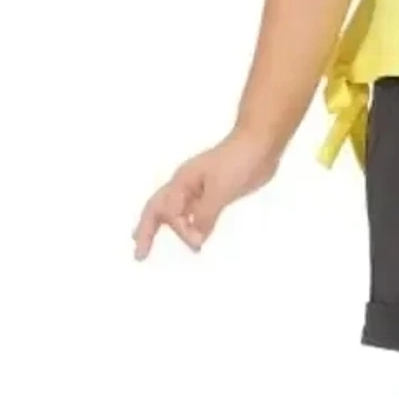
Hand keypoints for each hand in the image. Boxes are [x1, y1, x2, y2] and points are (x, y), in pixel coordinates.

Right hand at [132, 128, 280, 258]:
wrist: (260, 144)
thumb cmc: (238, 161)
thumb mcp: (220, 190)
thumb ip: (205, 215)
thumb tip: (196, 237)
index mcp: (182, 181)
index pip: (169, 212)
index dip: (179, 229)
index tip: (197, 242)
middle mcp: (185, 185)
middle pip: (157, 209)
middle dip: (146, 230)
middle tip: (138, 254)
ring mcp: (199, 188)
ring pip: (175, 210)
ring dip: (163, 227)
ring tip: (147, 242)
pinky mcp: (214, 192)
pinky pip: (194, 211)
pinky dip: (187, 224)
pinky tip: (190, 233)